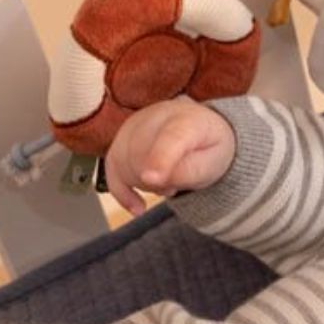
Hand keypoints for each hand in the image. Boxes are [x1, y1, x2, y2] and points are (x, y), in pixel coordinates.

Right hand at [104, 97, 234, 215]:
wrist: (200, 131)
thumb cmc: (209, 147)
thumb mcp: (213, 162)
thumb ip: (190, 170)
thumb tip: (157, 180)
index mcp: (187, 120)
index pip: (171, 137)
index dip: (160, 158)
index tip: (152, 179)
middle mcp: (156, 116)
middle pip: (140, 154)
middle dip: (156, 181)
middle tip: (175, 186)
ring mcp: (133, 126)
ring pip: (122, 163)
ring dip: (143, 184)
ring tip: (166, 182)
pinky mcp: (120, 140)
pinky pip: (110, 168)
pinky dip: (121, 192)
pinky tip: (138, 207)